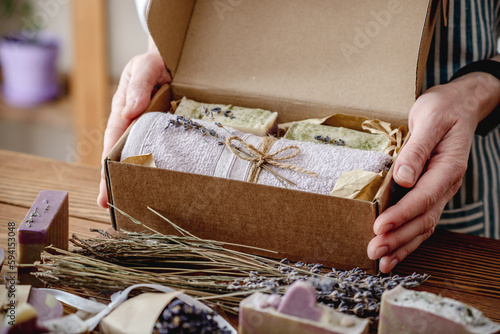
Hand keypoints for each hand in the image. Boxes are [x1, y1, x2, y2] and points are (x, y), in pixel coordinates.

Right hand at [97, 46, 170, 207]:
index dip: (107, 166)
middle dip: (113, 180)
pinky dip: (152, 168)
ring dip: (132, 179)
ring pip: (136, 158)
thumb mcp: (145, 68)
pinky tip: (153, 185)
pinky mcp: (160, 133)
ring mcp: (145, 130)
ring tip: (127, 205)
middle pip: (119, 156)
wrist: (171, 61)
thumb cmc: (154, 63)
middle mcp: (130, 124)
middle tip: (109, 207)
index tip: (105, 188)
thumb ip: (138, 87)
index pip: (112, 143)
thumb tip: (131, 111)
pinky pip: (155, 152)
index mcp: (121, 111)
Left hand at [367, 70, 499, 272]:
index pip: (423, 197)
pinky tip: (392, 251)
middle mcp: (446, 185)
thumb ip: (417, 150)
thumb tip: (403, 178)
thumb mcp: (430, 120)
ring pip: (423, 225)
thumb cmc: (443, 109)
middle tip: (374, 252)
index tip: (380, 227)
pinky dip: (406, 237)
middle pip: (423, 219)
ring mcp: (439, 191)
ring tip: (381, 262)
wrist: (458, 106)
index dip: (401, 215)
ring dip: (401, 245)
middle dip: (398, 238)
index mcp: (448, 168)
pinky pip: (420, 219)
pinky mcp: (429, 192)